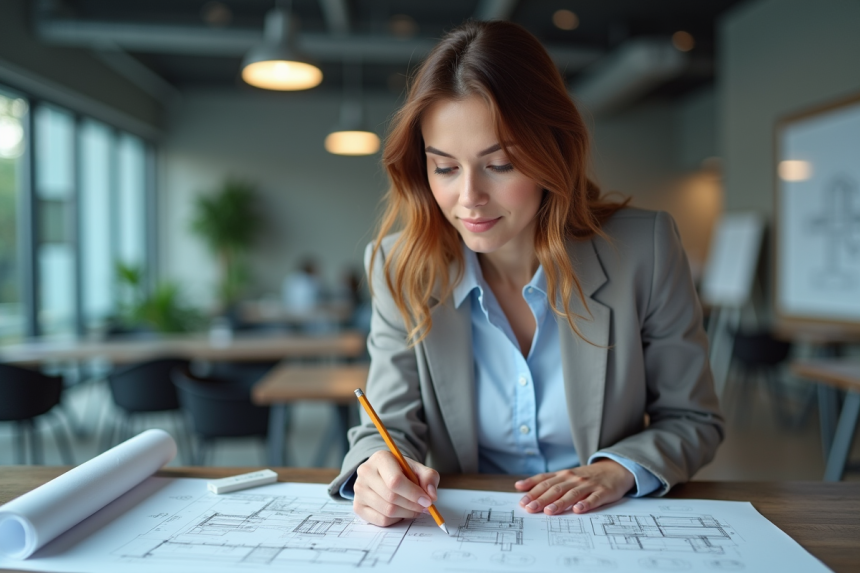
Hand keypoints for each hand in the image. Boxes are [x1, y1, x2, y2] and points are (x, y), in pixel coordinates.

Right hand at [353, 450, 439, 526]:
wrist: (383, 473)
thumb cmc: (402, 471)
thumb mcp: (417, 468)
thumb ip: (429, 478)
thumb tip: (431, 495)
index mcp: (380, 458)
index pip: (395, 481)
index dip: (413, 493)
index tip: (427, 501)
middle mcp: (365, 472)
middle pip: (391, 497)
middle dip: (412, 506)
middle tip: (425, 507)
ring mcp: (359, 490)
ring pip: (387, 511)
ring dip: (406, 513)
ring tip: (414, 509)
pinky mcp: (358, 506)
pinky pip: (381, 520)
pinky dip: (395, 520)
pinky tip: (401, 512)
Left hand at [514, 459, 634, 514]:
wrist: (615, 469)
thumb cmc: (586, 476)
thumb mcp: (566, 475)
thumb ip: (545, 481)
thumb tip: (519, 486)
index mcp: (564, 475)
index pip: (545, 481)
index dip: (532, 490)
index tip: (522, 501)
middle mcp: (574, 478)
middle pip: (556, 489)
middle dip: (542, 499)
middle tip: (530, 509)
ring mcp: (588, 485)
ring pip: (572, 494)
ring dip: (560, 503)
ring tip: (549, 511)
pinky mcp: (603, 492)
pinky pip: (594, 499)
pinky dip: (586, 504)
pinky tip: (578, 510)